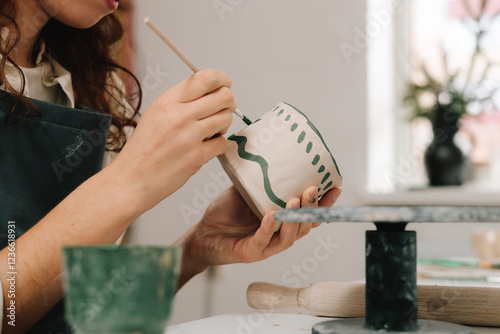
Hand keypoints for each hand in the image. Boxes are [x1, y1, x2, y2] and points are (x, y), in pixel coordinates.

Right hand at [110, 69, 236, 210]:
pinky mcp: (197, 156)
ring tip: (210, 132)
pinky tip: (205, 148)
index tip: (225, 85)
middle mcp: (179, 115)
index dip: (222, 79)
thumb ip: (182, 101)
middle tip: (222, 111)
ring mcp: (189, 136)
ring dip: (223, 125)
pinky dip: (218, 145)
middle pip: (224, 96)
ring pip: (227, 118)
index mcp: (167, 101)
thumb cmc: (144, 150)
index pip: (205, 78)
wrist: (132, 180)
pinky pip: (223, 142)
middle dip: (228, 103)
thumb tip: (212, 92)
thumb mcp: (155, 114)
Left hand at [175, 185, 341, 287]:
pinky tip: (270, 215)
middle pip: (304, 226)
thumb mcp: (245, 192)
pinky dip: (268, 229)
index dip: (323, 205)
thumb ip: (259, 179)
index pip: (309, 215)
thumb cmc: (224, 214)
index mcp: (282, 222)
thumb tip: (270, 153)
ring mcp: (266, 247)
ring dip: (294, 219)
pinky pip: (263, 242)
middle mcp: (278, 236)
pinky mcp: (250, 253)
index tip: (335, 188)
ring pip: (289, 237)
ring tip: (294, 199)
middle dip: (311, 208)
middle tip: (312, 189)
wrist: (202, 233)